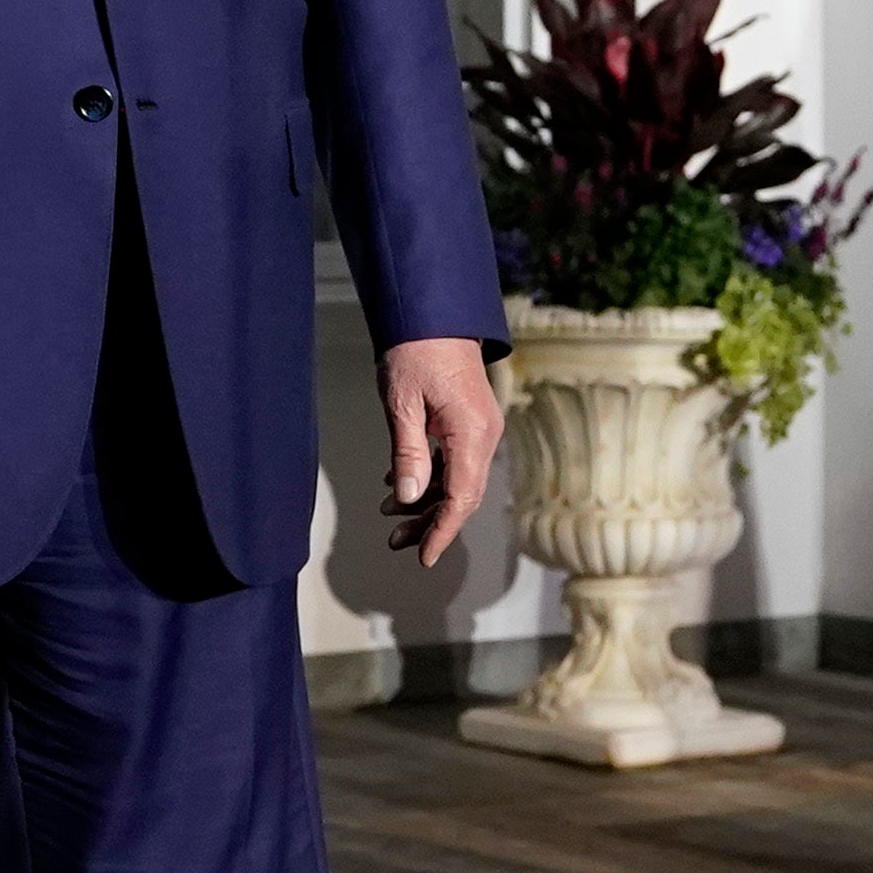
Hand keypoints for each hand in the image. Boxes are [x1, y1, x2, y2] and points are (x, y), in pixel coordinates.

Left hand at [380, 336, 501, 564]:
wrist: (433, 314)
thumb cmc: (415, 352)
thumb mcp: (402, 406)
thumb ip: (407, 454)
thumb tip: (407, 498)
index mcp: (471, 434)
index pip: (460, 498)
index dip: (441, 532)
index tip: (424, 558)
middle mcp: (484, 436)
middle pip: (461, 495)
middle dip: (429, 522)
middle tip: (395, 540)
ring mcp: (480, 429)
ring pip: (457, 480)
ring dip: (425, 500)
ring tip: (388, 513)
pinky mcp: (471, 422)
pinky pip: (454, 461)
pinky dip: (429, 476)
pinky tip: (398, 482)